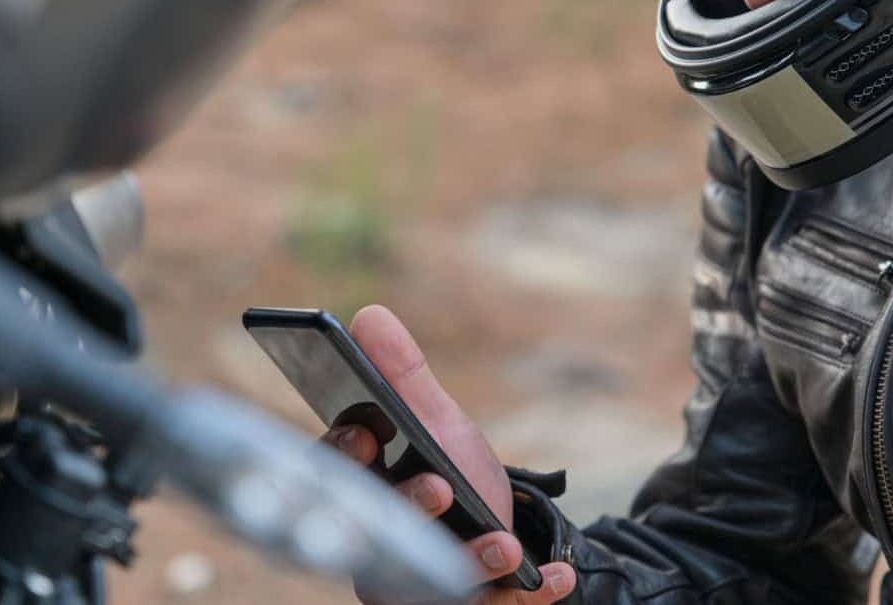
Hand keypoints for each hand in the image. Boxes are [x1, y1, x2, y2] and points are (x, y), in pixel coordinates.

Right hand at [322, 305, 575, 603]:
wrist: (504, 531)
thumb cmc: (454, 473)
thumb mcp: (436, 423)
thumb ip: (403, 377)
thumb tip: (368, 315)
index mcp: (365, 489)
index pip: (337, 475)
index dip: (347, 456)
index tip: (368, 433)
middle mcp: (377, 545)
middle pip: (377, 535)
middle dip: (409, 510)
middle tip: (438, 486)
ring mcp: (416, 585)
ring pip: (425, 583)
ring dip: (466, 564)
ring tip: (502, 545)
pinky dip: (521, 596)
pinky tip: (554, 578)